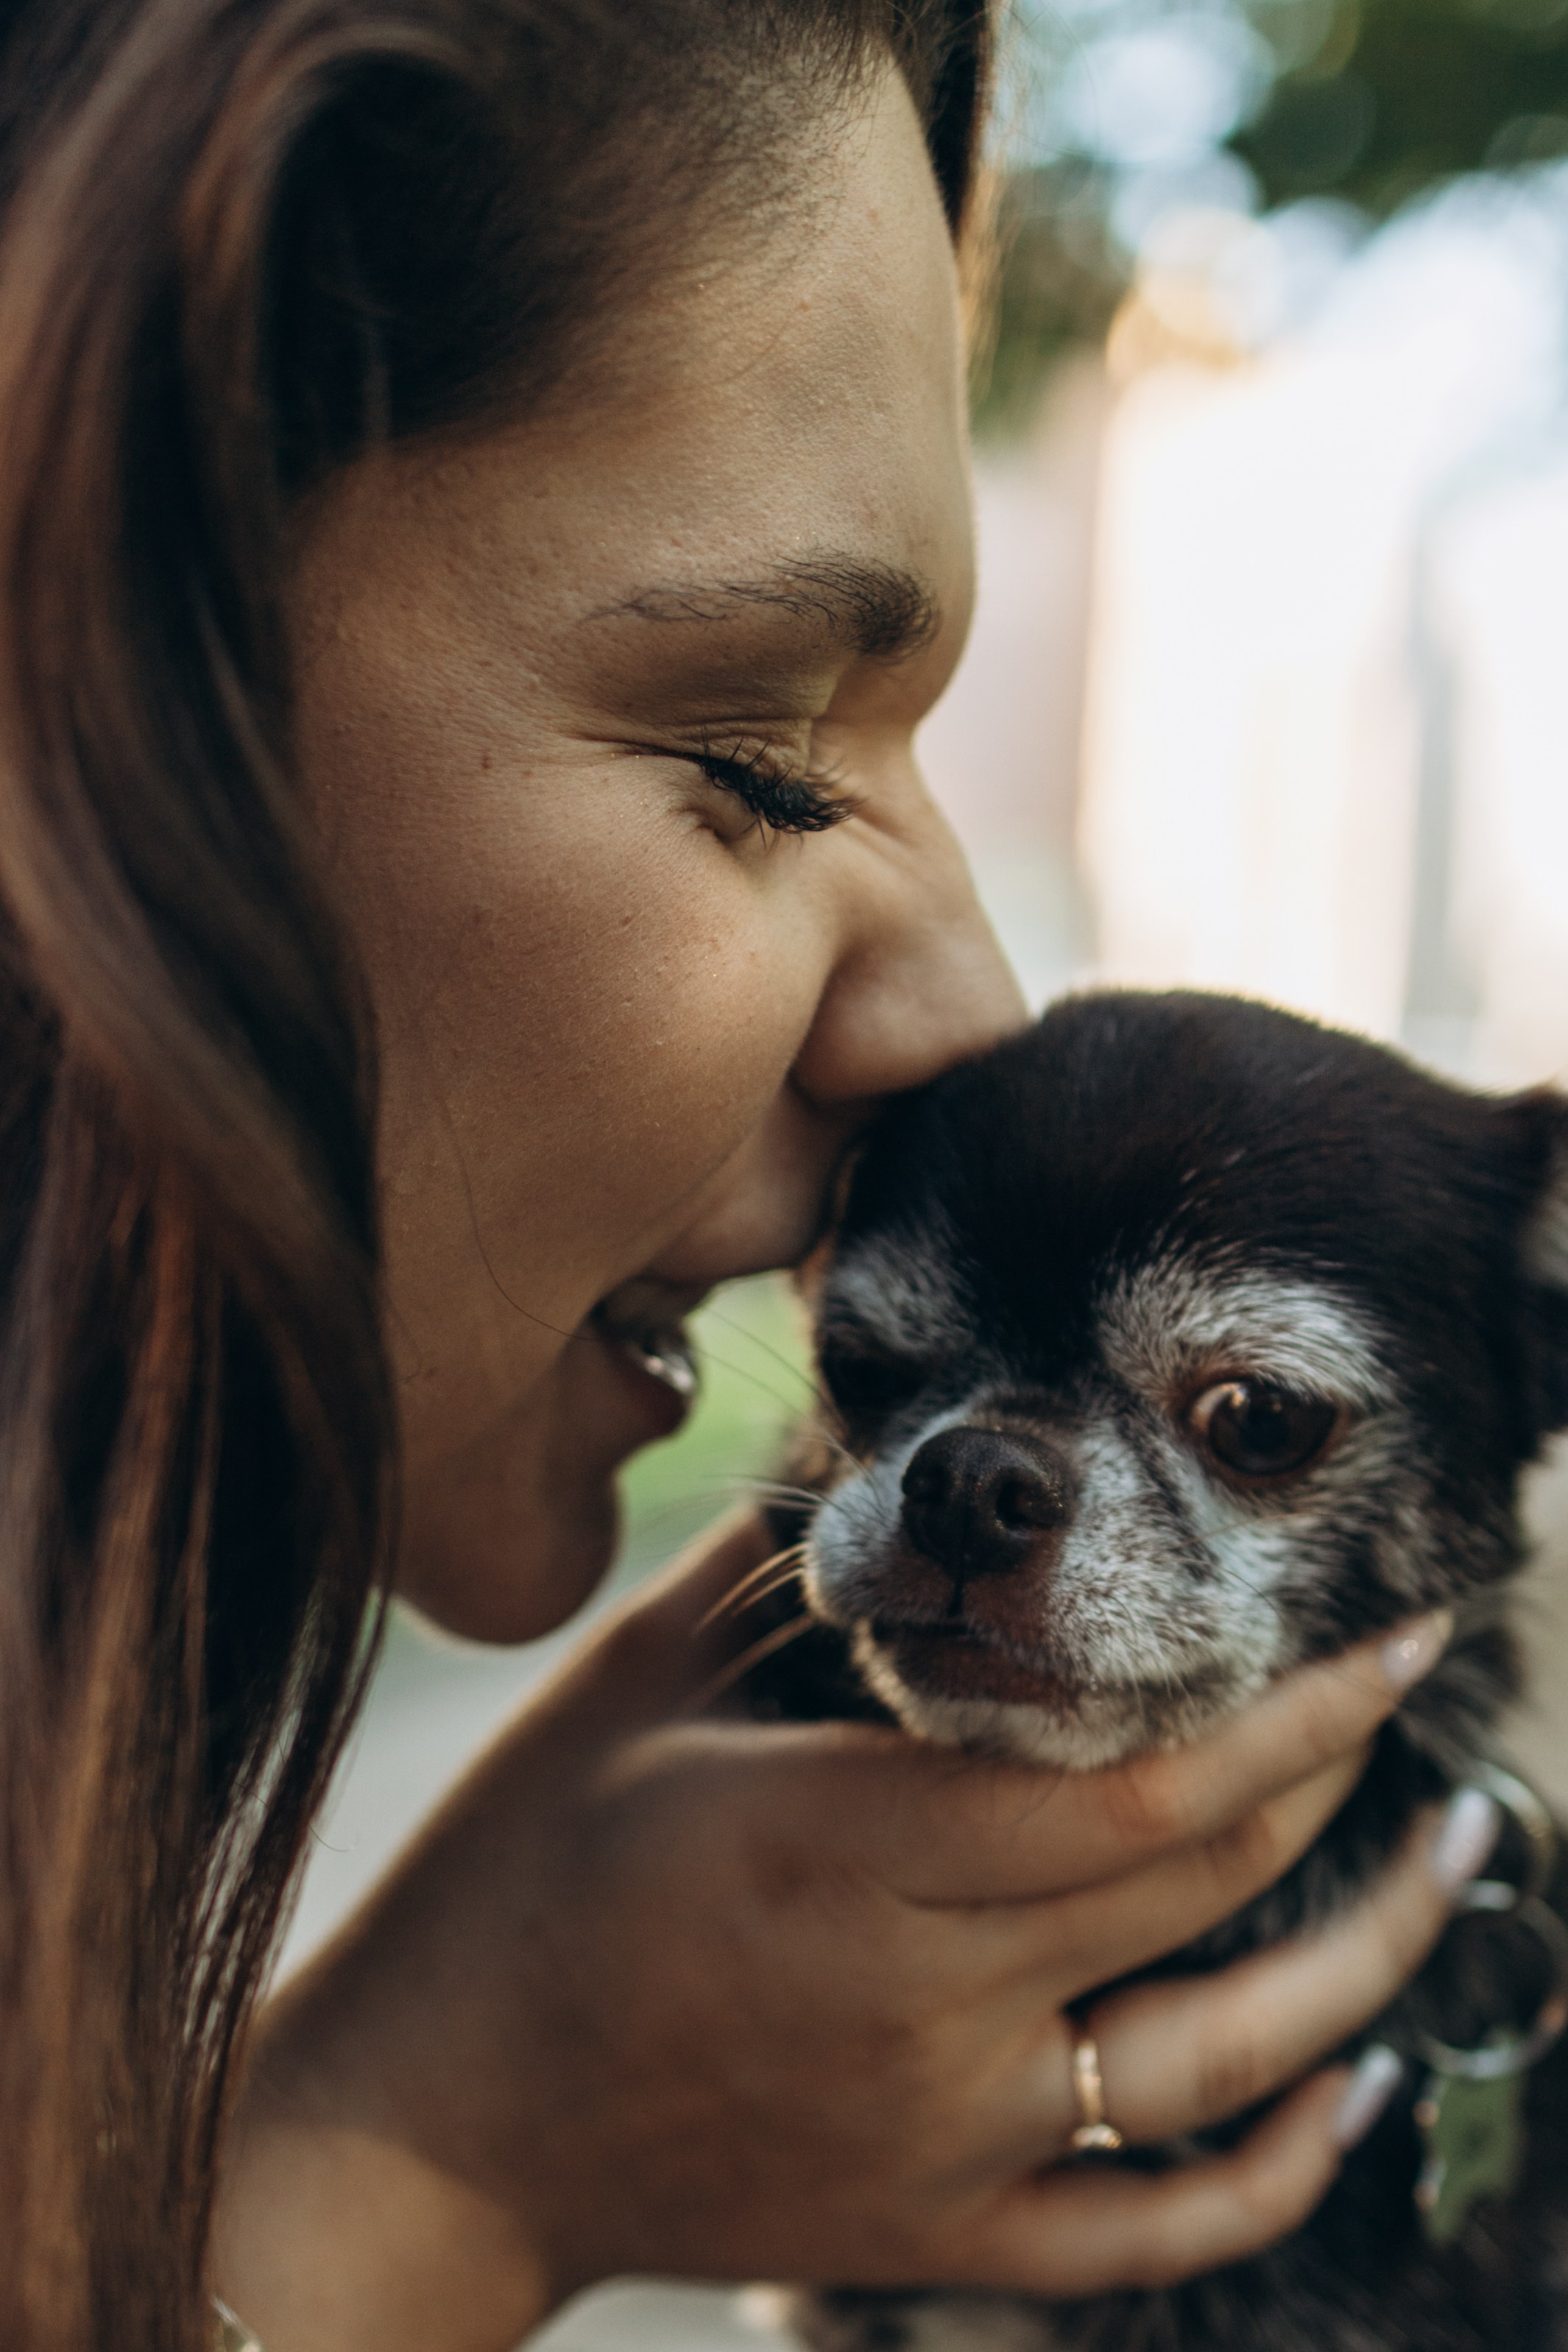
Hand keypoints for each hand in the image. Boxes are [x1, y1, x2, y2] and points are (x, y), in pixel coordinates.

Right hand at [213, 1514, 1466, 2351]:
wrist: (436, 2121)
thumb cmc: (520, 1875)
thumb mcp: (630, 1684)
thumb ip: (775, 1560)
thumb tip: (887, 1446)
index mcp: (846, 1848)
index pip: (1140, 1783)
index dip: (1299, 1713)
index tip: (1400, 1635)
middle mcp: (921, 2002)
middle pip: (1203, 1885)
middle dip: (1346, 1785)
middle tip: (1419, 1692)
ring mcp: (943, 2136)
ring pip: (1225, 2062)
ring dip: (1371, 1959)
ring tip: (1453, 1862)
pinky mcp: (933, 2228)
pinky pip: (1153, 2229)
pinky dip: (1280, 2170)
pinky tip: (1352, 2088)